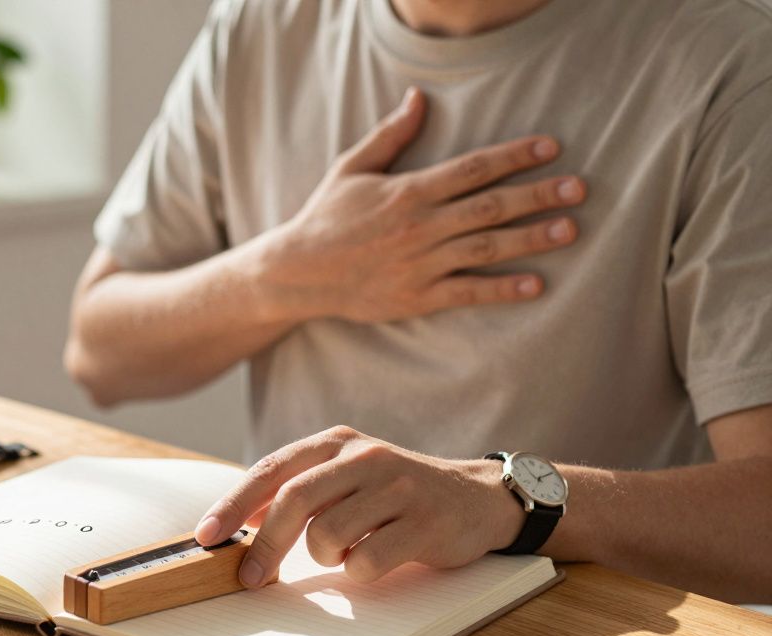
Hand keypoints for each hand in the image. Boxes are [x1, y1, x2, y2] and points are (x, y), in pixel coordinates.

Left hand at [194, 426, 526, 585]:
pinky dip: (361, 571)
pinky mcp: (425, 522)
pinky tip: (376, 558)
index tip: (206, 536)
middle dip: (265, 546)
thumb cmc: (394, 493)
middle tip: (251, 578)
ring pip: (328, 534)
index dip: (233, 504)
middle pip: (293, 501)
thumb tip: (238, 524)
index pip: (271, 470)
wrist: (475, 497)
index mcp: (336, 443)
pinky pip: (368, 561)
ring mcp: (397, 486)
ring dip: (326, 557)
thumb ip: (297, 490)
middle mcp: (364, 457)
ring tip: (347, 550)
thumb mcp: (345, 476)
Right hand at [256, 87, 585, 323]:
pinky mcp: (417, 296)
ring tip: (570, 228)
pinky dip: (502, 288)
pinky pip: (468, 291)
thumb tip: (419, 98)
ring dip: (532, 238)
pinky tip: (536, 283)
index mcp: (408, 191)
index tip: (550, 148)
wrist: (298, 273)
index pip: (472, 168)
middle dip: (537, 195)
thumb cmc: (326, 217)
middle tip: (578, 188)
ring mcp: (420, 263)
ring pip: (486, 247)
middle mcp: (420, 226)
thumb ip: (390, 135)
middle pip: (490, 207)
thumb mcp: (352, 168)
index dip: (514, 156)